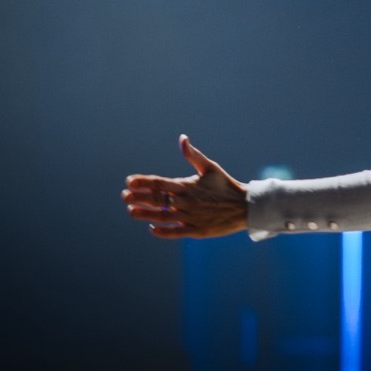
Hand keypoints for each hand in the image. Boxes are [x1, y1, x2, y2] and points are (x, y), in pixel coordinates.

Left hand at [122, 135, 248, 238]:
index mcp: (188, 186)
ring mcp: (190, 218)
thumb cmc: (225, 185)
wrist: (245, 206)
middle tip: (124, 196)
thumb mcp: (210, 167)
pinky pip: (174, 232)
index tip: (129, 181)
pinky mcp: (196, 230)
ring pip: (161, 217)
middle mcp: (186, 202)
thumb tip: (182, 139)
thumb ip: (193, 155)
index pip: (158, 183)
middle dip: (137, 198)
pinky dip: (161, 231)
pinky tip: (152, 228)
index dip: (142, 183)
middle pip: (156, 201)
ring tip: (131, 211)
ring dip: (144, 214)